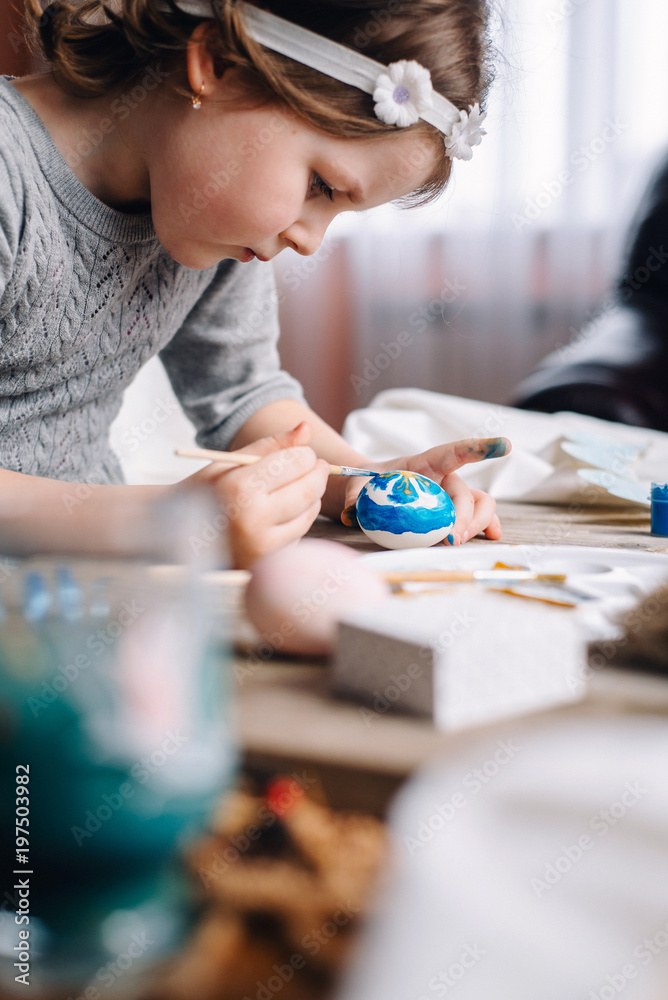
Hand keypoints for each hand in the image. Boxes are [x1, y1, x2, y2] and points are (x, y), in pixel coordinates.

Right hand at [183, 422, 328, 567]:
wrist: (178, 534)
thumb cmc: (205, 491)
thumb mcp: (231, 462)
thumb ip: (271, 445)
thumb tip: (306, 428)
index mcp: (241, 487)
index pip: (294, 463)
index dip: (305, 454)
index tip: (303, 453)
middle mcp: (253, 519)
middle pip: (308, 490)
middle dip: (317, 474)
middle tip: (315, 466)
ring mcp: (261, 545)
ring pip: (308, 514)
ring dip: (312, 496)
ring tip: (299, 486)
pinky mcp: (265, 561)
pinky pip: (297, 534)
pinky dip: (298, 518)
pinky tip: (285, 510)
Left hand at [342, 437, 510, 544]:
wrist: (374, 493)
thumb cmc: (369, 485)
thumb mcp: (357, 486)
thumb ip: (354, 496)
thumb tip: (350, 513)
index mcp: (425, 464)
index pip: (453, 453)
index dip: (478, 449)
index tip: (504, 446)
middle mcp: (445, 478)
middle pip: (465, 492)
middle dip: (463, 516)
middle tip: (451, 538)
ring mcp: (453, 495)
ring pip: (479, 504)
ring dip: (475, 524)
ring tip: (457, 542)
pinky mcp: (455, 511)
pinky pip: (479, 516)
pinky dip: (487, 525)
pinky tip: (493, 535)